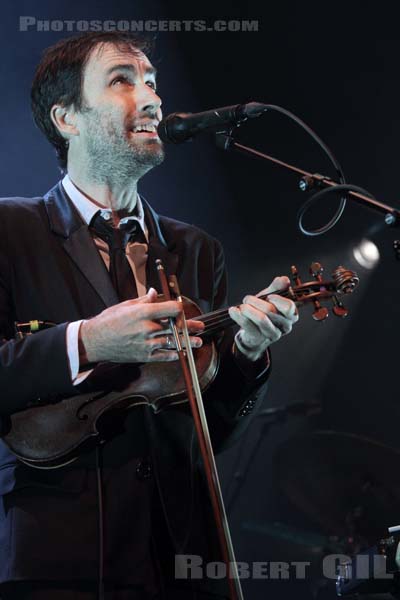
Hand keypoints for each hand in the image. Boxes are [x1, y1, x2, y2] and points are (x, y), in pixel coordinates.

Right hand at [80, 288, 203, 363]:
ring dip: (188, 342)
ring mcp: (147, 343)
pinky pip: (164, 356)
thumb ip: (144, 300)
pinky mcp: (144, 355)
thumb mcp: (126, 305)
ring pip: (174, 342)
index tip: (183, 308)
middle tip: (201, 326)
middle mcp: (148, 328)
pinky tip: (181, 353)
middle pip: (176, 326)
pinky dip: (174, 354)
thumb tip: (156, 293)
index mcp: (143, 312)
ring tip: (198, 342)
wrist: (94, 341)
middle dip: (190, 326)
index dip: (180, 308)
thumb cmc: (108, 321)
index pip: (171, 309)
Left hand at [228, 276, 297, 360]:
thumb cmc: (264, 312)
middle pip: (271, 311)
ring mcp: (272, 334)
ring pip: (261, 319)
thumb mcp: (271, 297)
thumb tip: (284, 280)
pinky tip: (234, 311)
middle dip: (256, 301)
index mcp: (292, 315)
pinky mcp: (259, 339)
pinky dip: (239, 316)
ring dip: (248, 309)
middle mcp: (285, 326)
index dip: (277, 300)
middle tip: (247, 299)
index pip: (289, 307)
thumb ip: (278, 287)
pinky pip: (248, 326)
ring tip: (242, 306)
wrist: (254, 333)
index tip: (269, 296)